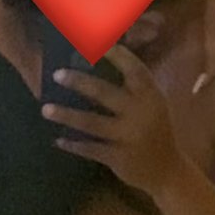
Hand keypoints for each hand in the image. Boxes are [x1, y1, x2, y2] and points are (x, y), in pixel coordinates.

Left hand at [42, 44, 179, 195]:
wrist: (169, 171)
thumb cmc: (156, 130)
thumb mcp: (153, 105)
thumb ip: (133, 88)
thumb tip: (99, 64)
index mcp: (151, 96)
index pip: (134, 69)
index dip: (115, 55)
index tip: (95, 43)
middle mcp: (140, 113)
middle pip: (104, 93)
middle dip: (78, 82)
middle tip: (57, 74)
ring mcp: (128, 137)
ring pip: (91, 123)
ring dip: (66, 115)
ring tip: (45, 109)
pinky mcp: (118, 158)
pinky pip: (90, 149)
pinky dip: (73, 144)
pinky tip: (58, 139)